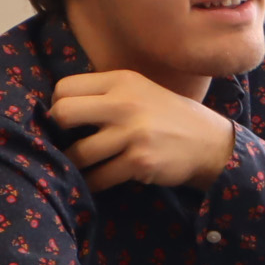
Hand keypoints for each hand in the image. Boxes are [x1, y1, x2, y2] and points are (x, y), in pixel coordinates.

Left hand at [49, 70, 235, 191]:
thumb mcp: (138, 90)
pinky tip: (96, 181)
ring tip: (81, 167)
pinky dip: (92, 184)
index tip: (68, 122)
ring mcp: (132, 134)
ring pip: (78, 153)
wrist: (208, 142)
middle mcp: (124, 103)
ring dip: (75, 165)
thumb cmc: (166, 116)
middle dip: (58, 133)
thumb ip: (104, 94)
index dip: (58, 107)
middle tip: (68, 143)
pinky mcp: (139, 162)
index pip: (65, 88)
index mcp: (120, 81)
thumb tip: (57, 109)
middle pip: (63, 114)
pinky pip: (99, 178)